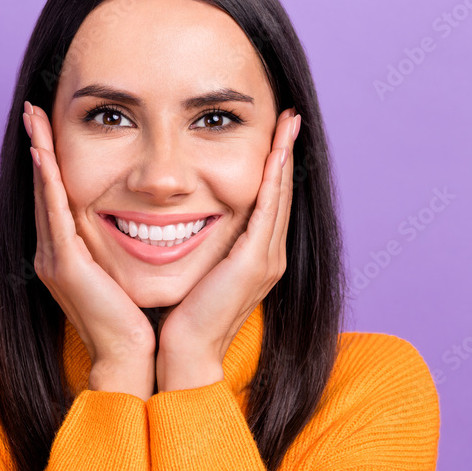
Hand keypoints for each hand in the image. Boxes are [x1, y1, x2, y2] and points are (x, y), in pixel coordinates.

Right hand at [24, 101, 155, 399]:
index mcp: (67, 255)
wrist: (128, 359)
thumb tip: (145, 222)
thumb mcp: (123, 273)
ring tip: (34, 118)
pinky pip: (55, 214)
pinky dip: (49, 182)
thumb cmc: (133, 320)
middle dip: (38, 146)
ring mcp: (54, 259)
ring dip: (39, 152)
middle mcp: (53, 253)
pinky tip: (44, 154)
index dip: (51, 161)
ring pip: (45, 194)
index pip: (58, 196)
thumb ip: (120, 247)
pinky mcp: (64, 266)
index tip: (50, 126)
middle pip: (45, 189)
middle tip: (33, 109)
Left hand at [155, 108, 300, 391]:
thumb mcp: (196, 271)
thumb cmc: (182, 317)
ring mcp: (267, 259)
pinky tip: (275, 152)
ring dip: (285, 156)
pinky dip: (273, 179)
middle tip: (289, 117)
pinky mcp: (256, 262)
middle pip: (281, 193)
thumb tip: (182, 220)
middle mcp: (269, 256)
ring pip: (279, 196)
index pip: (269, 201)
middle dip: (285, 152)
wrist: (185, 353)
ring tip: (288, 122)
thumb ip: (201, 247)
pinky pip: (268, 210)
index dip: (274, 166)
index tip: (275, 133)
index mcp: (256, 258)